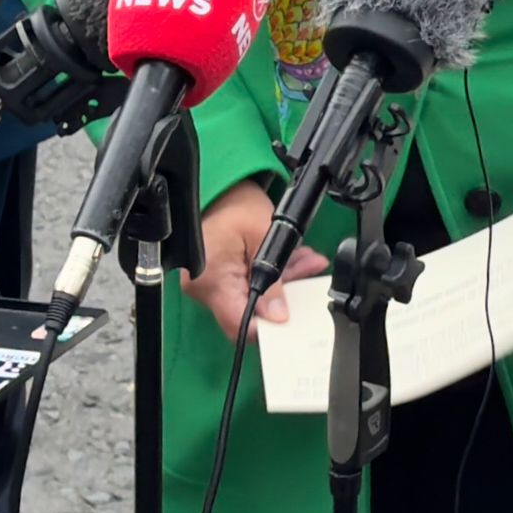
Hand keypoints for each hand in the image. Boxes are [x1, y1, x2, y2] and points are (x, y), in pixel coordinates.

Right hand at [183, 176, 323, 340]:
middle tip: (307, 278)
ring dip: (279, 283)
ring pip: (249, 298)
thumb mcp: (264, 235)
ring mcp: (208, 284)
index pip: (238, 325)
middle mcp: (204, 289)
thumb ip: (274, 278)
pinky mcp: (215, 276)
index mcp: (213, 282)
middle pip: (247, 312)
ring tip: (304, 262)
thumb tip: (278, 314)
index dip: (267, 328)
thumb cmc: (234, 203)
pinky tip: (290, 261)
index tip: (292, 317)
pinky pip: (243, 285)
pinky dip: (266, 275)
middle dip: (282, 299)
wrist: (218, 183)